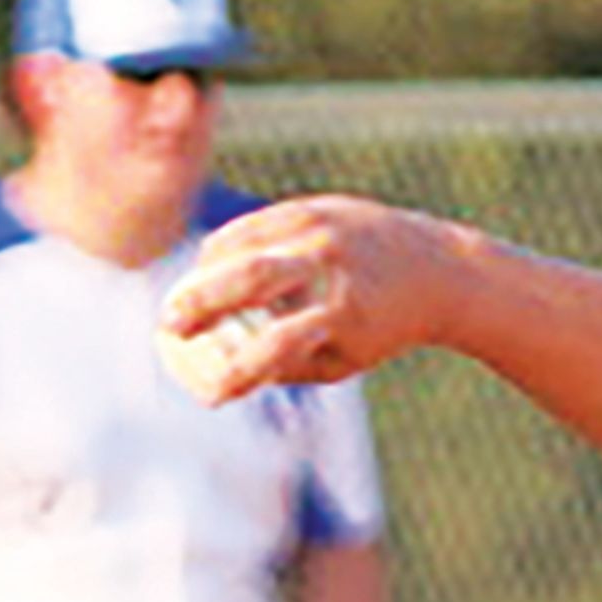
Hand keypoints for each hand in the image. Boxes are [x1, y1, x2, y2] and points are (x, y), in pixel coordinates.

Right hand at [161, 195, 474, 398]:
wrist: (434, 269)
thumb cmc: (381, 325)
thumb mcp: (346, 358)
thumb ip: (291, 365)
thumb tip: (227, 373)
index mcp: (342, 316)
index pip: (278, 346)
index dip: (239, 374)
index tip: (210, 394)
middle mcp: (329, 269)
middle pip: (250, 279)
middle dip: (200, 302)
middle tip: (168, 326)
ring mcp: (319, 232)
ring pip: (244, 246)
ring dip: (204, 272)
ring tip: (185, 300)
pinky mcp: (312, 208)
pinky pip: (253, 225)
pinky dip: (224, 246)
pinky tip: (207, 266)